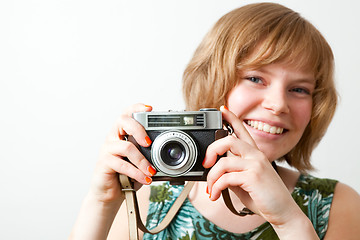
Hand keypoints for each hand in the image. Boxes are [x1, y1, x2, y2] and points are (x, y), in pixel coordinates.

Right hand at [89, 103, 156, 203]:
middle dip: (138, 129)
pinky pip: (122, 165)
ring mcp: (107, 149)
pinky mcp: (104, 162)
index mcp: (122, 132)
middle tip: (149, 143)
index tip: (149, 108)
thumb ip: (149, 154)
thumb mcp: (141, 162)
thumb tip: (166, 153)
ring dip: (142, 161)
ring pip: (126, 147)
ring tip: (151, 171)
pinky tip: (145, 179)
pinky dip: (137, 173)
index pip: (127, 113)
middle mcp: (113, 137)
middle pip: (123, 121)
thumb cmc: (126, 175)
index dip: (137, 108)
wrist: (110, 194)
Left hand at [203, 106, 301, 225]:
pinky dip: (216, 188)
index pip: (242, 130)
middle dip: (211, 150)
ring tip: (210, 189)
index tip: (222, 109)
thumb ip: (233, 171)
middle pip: (228, 140)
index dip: (232, 117)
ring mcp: (256, 165)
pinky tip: (215, 195)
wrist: (283, 213)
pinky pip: (226, 178)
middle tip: (206, 164)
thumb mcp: (245, 180)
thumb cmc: (263, 197)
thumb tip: (215, 170)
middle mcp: (256, 155)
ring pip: (223, 162)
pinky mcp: (253, 177)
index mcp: (255, 154)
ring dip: (211, 177)